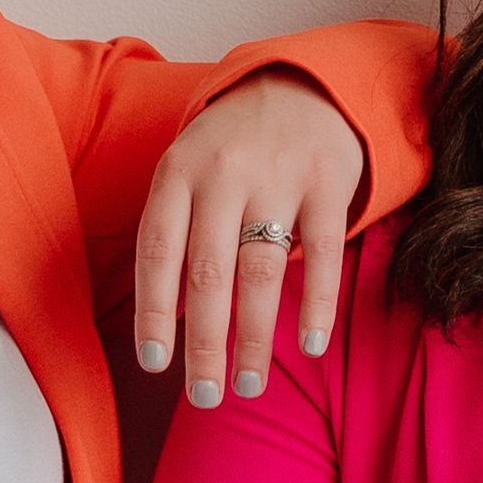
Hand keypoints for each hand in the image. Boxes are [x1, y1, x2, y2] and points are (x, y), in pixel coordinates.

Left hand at [134, 71, 366, 406]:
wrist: (301, 87)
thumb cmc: (231, 149)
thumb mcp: (188, 171)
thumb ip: (176, 233)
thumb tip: (168, 324)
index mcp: (178, 171)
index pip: (158, 250)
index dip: (154, 310)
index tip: (157, 363)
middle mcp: (223, 172)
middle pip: (207, 272)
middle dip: (205, 342)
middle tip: (205, 395)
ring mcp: (278, 175)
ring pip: (261, 271)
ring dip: (254, 337)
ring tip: (248, 385)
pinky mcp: (328, 182)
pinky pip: (323, 253)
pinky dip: (317, 304)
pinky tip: (309, 346)